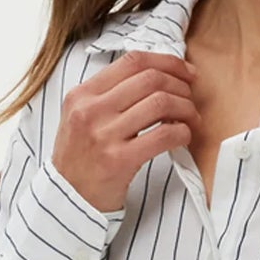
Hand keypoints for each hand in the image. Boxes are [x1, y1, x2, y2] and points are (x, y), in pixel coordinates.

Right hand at [50, 50, 198, 212]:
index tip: (186, 72)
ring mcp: (104, 135)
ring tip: (191, 119)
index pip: (132, 61)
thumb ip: (110, 94)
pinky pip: (163, 135)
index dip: (167, 62)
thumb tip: (158, 74)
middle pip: (151, 79)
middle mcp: (90, 110)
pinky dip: (182, 132)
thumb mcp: (81, 116)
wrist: (68, 198)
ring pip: (161, 103)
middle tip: (191, 98)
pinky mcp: (119, 160)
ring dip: (186, 108)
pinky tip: (183, 137)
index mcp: (82, 94)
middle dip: (181, 85)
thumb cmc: (81, 157)